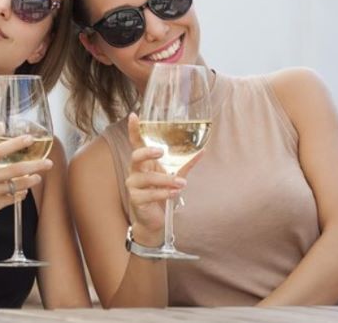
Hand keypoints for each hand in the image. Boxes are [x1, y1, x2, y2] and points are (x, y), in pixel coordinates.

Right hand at [0, 135, 52, 228]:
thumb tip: (0, 125)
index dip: (15, 143)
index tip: (29, 138)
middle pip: (14, 170)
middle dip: (35, 166)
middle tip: (48, 163)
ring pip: (17, 186)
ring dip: (30, 181)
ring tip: (38, 177)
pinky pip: (12, 199)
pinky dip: (21, 194)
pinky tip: (24, 190)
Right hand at [126, 113, 186, 245]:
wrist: (155, 221)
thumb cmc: (162, 193)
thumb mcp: (174, 175)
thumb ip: (185, 163)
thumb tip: (203, 150)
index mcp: (143, 162)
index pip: (136, 143)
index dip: (134, 129)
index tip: (134, 116)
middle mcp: (135, 171)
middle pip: (135, 156)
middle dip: (147, 152)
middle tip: (161, 151)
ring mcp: (134, 185)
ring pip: (148, 178)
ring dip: (166, 180)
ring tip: (182, 183)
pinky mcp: (136, 199)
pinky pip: (150, 194)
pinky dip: (165, 193)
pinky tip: (175, 193)